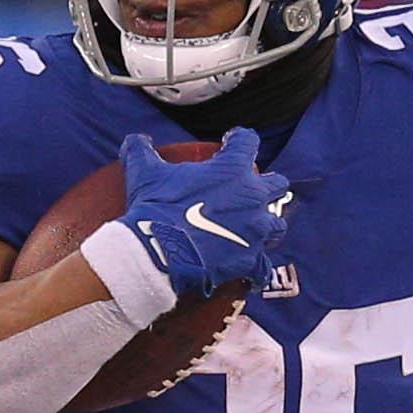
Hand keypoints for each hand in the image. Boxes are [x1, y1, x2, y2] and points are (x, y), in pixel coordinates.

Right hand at [115, 127, 290, 304]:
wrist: (156, 252)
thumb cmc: (156, 208)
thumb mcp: (144, 173)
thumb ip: (141, 151)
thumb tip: (134, 140)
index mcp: (232, 169)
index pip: (247, 142)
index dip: (239, 140)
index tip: (231, 142)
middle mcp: (252, 196)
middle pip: (277, 184)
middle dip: (268, 186)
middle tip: (252, 191)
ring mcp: (255, 230)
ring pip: (277, 224)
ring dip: (268, 225)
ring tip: (256, 230)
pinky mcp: (250, 260)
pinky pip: (263, 268)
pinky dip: (257, 270)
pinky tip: (252, 272)